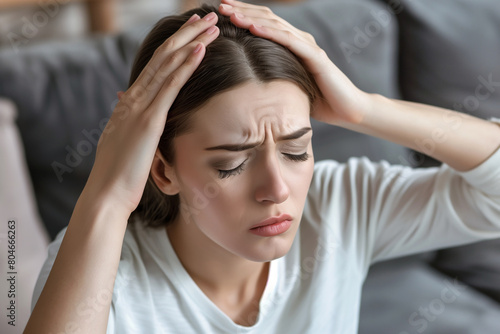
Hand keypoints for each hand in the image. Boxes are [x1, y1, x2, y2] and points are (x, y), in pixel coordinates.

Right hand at [84, 12, 219, 213]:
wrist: (106, 194)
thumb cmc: (119, 175)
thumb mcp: (126, 142)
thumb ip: (131, 121)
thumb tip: (129, 105)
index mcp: (129, 104)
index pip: (155, 66)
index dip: (175, 45)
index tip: (192, 31)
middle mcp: (133, 99)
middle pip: (163, 57)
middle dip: (186, 33)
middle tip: (207, 16)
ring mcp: (140, 107)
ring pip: (167, 64)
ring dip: (191, 41)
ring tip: (211, 23)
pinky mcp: (149, 120)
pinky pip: (170, 87)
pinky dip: (186, 66)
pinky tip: (200, 49)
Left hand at [218, 0, 368, 125]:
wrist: (348, 109)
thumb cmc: (318, 99)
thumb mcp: (288, 85)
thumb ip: (273, 76)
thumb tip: (248, 81)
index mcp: (292, 44)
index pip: (264, 24)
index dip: (244, 15)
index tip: (222, 12)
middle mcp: (300, 40)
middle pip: (267, 19)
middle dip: (242, 10)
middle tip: (220, 6)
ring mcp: (308, 46)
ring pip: (276, 26)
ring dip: (251, 18)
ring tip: (230, 14)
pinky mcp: (315, 57)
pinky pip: (289, 42)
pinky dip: (270, 34)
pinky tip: (253, 28)